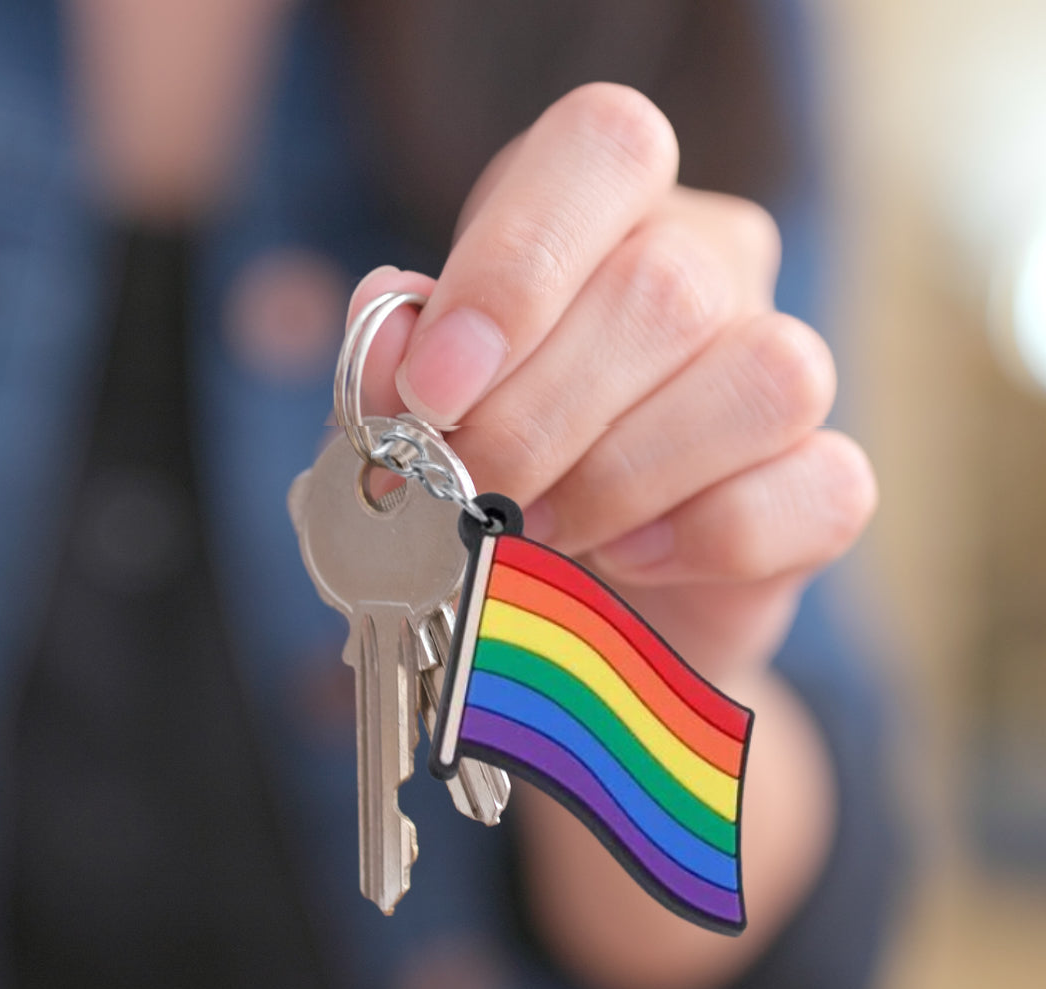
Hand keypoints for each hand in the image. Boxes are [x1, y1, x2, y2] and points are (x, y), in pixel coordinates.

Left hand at [348, 83, 869, 988]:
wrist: (564, 623)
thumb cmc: (467, 515)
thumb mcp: (405, 444)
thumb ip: (396, 382)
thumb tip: (386, 341)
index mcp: (590, 234)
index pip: (597, 149)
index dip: (522, 244)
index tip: (444, 362)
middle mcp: (702, 283)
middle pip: (675, 273)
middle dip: (557, 395)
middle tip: (485, 481)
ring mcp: (775, 384)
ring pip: (767, 367)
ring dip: (632, 474)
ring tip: (559, 534)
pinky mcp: (816, 495)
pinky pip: (817, 486)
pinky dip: (712, 540)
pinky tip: (637, 571)